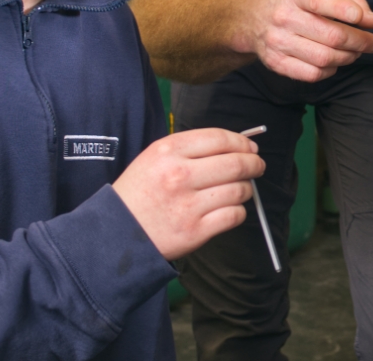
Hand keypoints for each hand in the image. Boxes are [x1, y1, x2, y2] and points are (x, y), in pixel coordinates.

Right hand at [112, 128, 265, 260]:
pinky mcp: (195, 231)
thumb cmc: (139, 193)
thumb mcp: (154, 158)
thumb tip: (234, 146)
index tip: (251, 148)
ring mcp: (188, 204)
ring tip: (242, 189)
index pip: (219, 138)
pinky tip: (230, 209)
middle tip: (258, 166)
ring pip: (239, 190)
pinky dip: (239, 211)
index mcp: (168, 152)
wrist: (115, 234)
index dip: (242, 142)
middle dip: (254, 164)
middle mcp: (179, 175)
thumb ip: (190, 149)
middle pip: (235, 163)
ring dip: (247, 189)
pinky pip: (234, 215)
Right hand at [251, 0, 372, 81]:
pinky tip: (335, 62)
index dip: (345, 10)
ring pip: (325, 58)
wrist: (253, 19)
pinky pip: (312, 74)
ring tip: (356, 52)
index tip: (368, 20)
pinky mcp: (276, 63)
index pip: (320, 1)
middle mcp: (284, 17)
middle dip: (361, 41)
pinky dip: (331, 71)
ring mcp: (278, 42)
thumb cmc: (295, 5)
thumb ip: (348, 1)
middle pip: (331, 35)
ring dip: (348, 57)